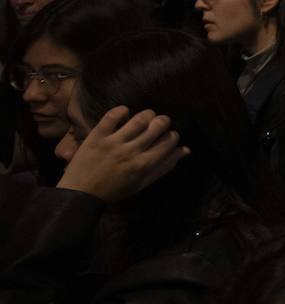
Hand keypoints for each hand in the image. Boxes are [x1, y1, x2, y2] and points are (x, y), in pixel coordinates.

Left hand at [56, 107, 188, 203]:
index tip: (168, 136)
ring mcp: (113, 142)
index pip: (168, 141)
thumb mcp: (143, 183)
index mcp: (144, 165)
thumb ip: (165, 166)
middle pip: (157, 126)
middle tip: (159, 123)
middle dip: (163, 121)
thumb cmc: (115, 190)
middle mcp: (131, 152)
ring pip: (139, 119)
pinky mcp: (97, 136)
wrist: (80, 193)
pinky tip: (125, 112)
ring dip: (147, 114)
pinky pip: (112, 116)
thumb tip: (185, 150)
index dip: (173, 136)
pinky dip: (122, 110)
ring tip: (146, 117)